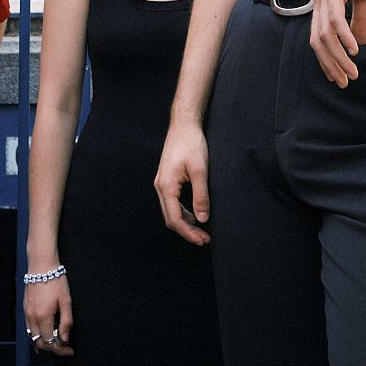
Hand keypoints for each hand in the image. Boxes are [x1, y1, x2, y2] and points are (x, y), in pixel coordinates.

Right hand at [23, 274, 73, 355]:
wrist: (41, 265)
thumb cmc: (56, 281)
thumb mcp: (66, 301)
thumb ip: (66, 321)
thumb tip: (65, 338)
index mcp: (42, 317)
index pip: (50, 342)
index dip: (61, 349)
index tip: (70, 350)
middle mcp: (32, 317)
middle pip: (39, 342)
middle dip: (52, 348)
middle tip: (65, 346)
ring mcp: (26, 313)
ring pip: (33, 336)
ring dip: (44, 341)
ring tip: (56, 338)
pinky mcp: (25, 308)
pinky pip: (29, 327)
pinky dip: (38, 333)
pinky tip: (46, 330)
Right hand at [154, 119, 211, 245]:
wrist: (183, 125)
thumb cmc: (191, 143)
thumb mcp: (200, 170)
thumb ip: (201, 195)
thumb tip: (202, 219)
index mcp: (166, 186)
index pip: (175, 219)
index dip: (189, 233)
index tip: (203, 240)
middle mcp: (160, 186)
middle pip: (170, 218)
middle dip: (187, 231)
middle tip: (205, 239)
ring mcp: (162, 182)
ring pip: (170, 211)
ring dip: (185, 223)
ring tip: (202, 230)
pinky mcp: (166, 179)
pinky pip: (172, 202)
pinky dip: (183, 212)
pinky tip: (194, 214)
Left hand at [310, 0, 365, 87]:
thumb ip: (360, 18)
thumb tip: (360, 42)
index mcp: (322, 4)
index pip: (318, 39)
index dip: (326, 60)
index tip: (338, 77)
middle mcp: (318, 1)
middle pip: (318, 43)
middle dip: (331, 65)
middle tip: (345, 82)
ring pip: (325, 35)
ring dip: (338, 57)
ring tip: (352, 72)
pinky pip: (335, 19)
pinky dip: (344, 37)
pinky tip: (354, 50)